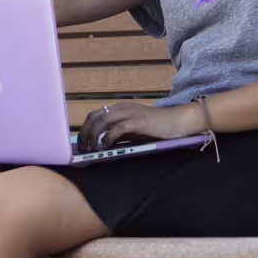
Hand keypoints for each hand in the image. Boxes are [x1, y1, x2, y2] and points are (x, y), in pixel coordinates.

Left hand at [75, 101, 205, 154]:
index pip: (94, 115)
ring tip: (91, 149)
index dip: (84, 128)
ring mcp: (129, 113)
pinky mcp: (138, 121)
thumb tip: (101, 145)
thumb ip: (118, 134)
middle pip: (94, 117)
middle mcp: (121, 108)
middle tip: (82, 148)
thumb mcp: (133, 130)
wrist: (178, 121)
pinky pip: (117, 128)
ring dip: (93, 135)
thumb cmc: (156, 127)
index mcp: (119, 109)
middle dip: (85, 133)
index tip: (80, 143)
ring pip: (102, 121)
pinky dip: (108, 137)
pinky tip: (106, 146)